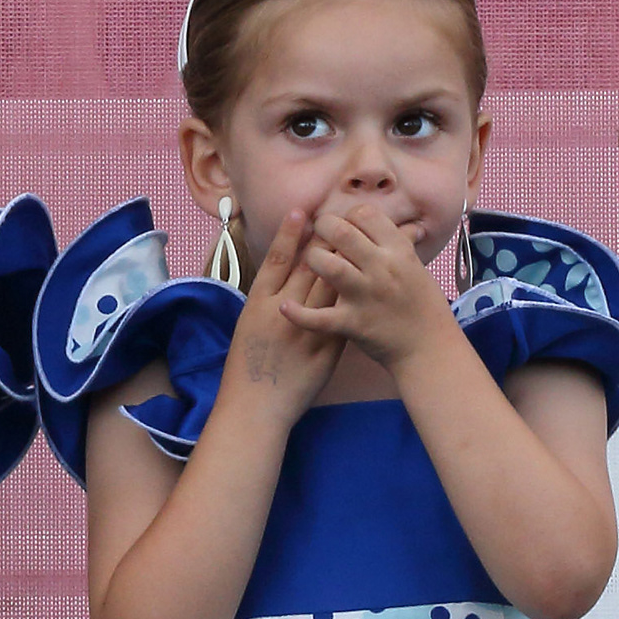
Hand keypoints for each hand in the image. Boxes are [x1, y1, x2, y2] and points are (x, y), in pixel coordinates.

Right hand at [219, 198, 344, 416]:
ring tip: (363, 241)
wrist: (256, 406)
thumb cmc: (247, 369)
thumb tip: (279, 278)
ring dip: (348, 263)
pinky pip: (344, 316)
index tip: (301, 211)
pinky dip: (358, 297)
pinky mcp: (326, 347)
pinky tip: (370, 281)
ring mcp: (307, 329)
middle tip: (340, 216)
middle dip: (326, 240)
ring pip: (331, 287)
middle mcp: (284, 310)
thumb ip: (266, 301)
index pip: (277, 260)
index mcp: (260, 303)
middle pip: (309, 267)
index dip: (289, 234)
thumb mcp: (249, 327)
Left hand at [282, 196, 463, 368]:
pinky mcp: (352, 323)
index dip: (348, 216)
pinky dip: (298, 314)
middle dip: (323, 228)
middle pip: (341, 232)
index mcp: (398, 250)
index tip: (344, 226)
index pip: (364, 214)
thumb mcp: (416, 267)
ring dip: (311, 260)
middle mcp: (381, 268)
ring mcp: (365, 295)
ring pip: (327, 265)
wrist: (429, 348)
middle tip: (318, 236)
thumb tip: (406, 223)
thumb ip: (402, 245)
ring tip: (309, 264)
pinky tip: (285, 307)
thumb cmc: (423, 306)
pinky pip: (318, 317)